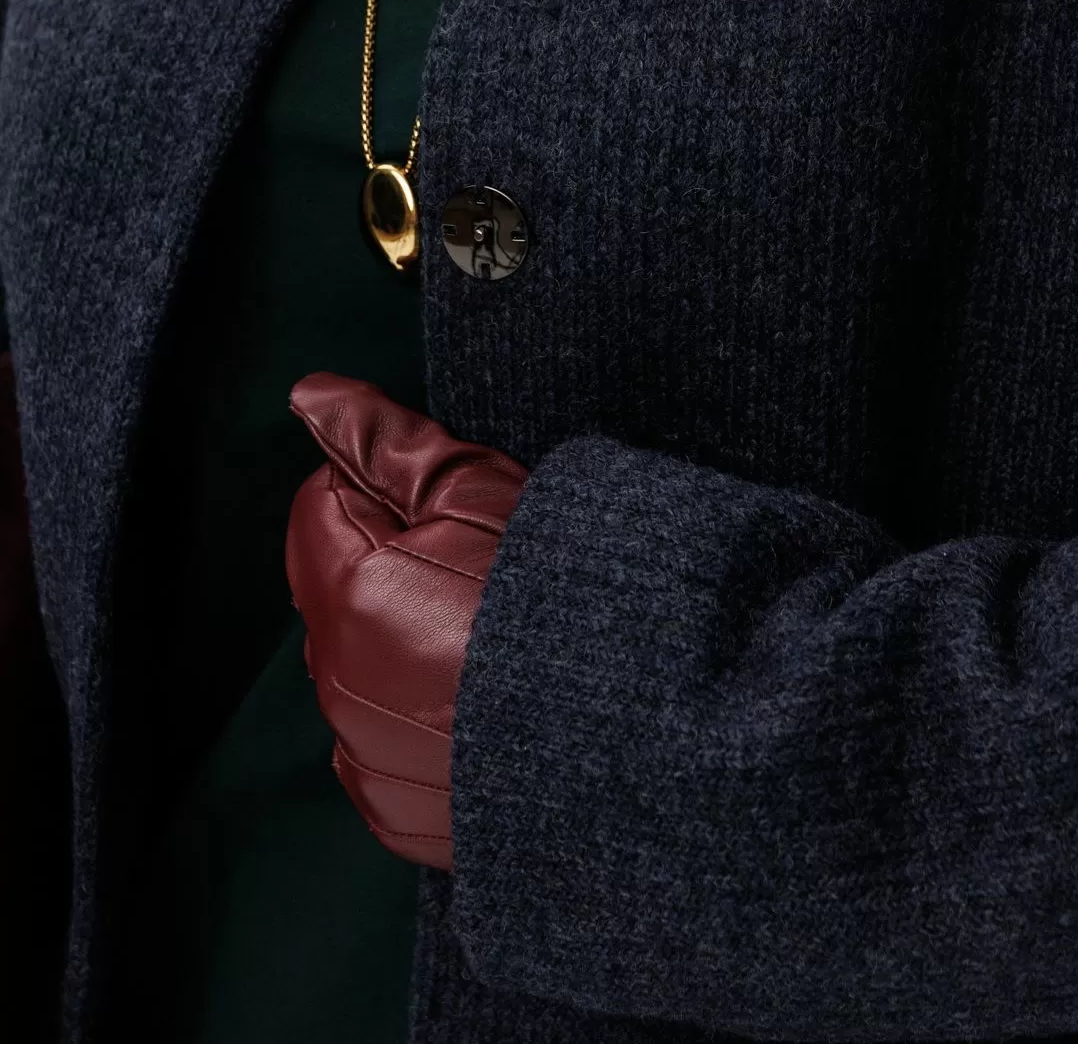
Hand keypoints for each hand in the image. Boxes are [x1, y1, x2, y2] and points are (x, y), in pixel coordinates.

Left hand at [285, 373, 528, 871]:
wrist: (639, 738)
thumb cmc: (568, 598)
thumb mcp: (483, 492)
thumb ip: (385, 440)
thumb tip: (309, 394)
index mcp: (349, 595)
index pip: (321, 504)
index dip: (383, 490)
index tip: (448, 506)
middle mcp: (338, 686)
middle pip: (335, 586)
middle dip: (385, 563)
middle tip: (481, 569)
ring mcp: (366, 760)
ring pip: (356, 664)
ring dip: (398, 640)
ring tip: (490, 639)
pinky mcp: (398, 812)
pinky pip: (379, 742)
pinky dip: (415, 716)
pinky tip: (480, 703)